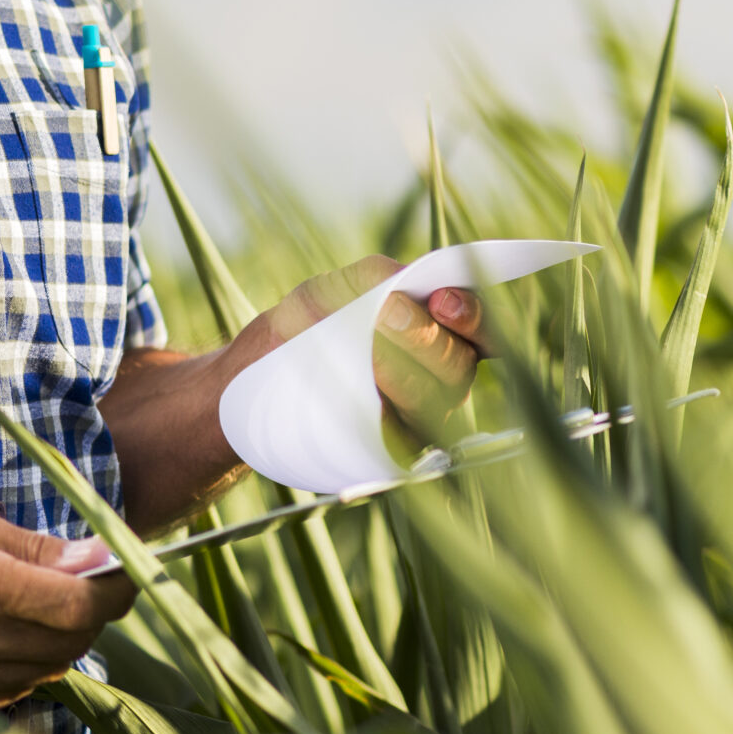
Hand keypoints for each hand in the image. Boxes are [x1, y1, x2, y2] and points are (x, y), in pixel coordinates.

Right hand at [0, 498, 135, 705]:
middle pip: (72, 641)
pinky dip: (31, 659)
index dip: (114, 587)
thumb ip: (32, 546)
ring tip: (42, 599)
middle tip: (85, 577)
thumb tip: (97, 557)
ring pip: (51, 668)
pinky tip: (10, 628)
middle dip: (93, 609)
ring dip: (63, 636)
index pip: (77, 603)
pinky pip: (19, 686)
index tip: (122, 568)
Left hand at [258, 256, 490, 447]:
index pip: (482, 333)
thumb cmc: (299, 331)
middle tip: (388, 312)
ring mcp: (417, 423)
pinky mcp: (389, 455)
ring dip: (401, 368)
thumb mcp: (324, 294)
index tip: (444, 298)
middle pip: (458, 366)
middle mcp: (438, 384)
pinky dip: (382, 410)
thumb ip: (369, 279)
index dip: (474, 317)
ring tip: (368, 345)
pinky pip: (401, 437)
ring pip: (431, 400)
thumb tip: (402, 278)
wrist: (250, 385)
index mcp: (437, 339)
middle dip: (426, 337)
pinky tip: (359, 388)